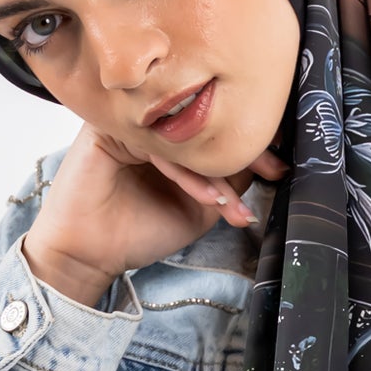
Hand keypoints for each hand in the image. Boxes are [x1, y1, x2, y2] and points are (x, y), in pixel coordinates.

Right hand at [20, 122, 287, 308]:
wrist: (90, 253)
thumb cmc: (139, 229)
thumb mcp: (200, 204)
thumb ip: (228, 177)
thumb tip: (267, 156)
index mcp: (167, 128)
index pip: (213, 121)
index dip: (250, 140)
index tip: (280, 163)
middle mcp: (147, 116)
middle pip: (203, 119)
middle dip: (245, 149)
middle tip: (274, 170)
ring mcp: (127, 118)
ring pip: (185, 133)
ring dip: (217, 172)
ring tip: (231, 206)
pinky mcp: (107, 128)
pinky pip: (160, 144)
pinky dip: (188, 174)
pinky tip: (207, 198)